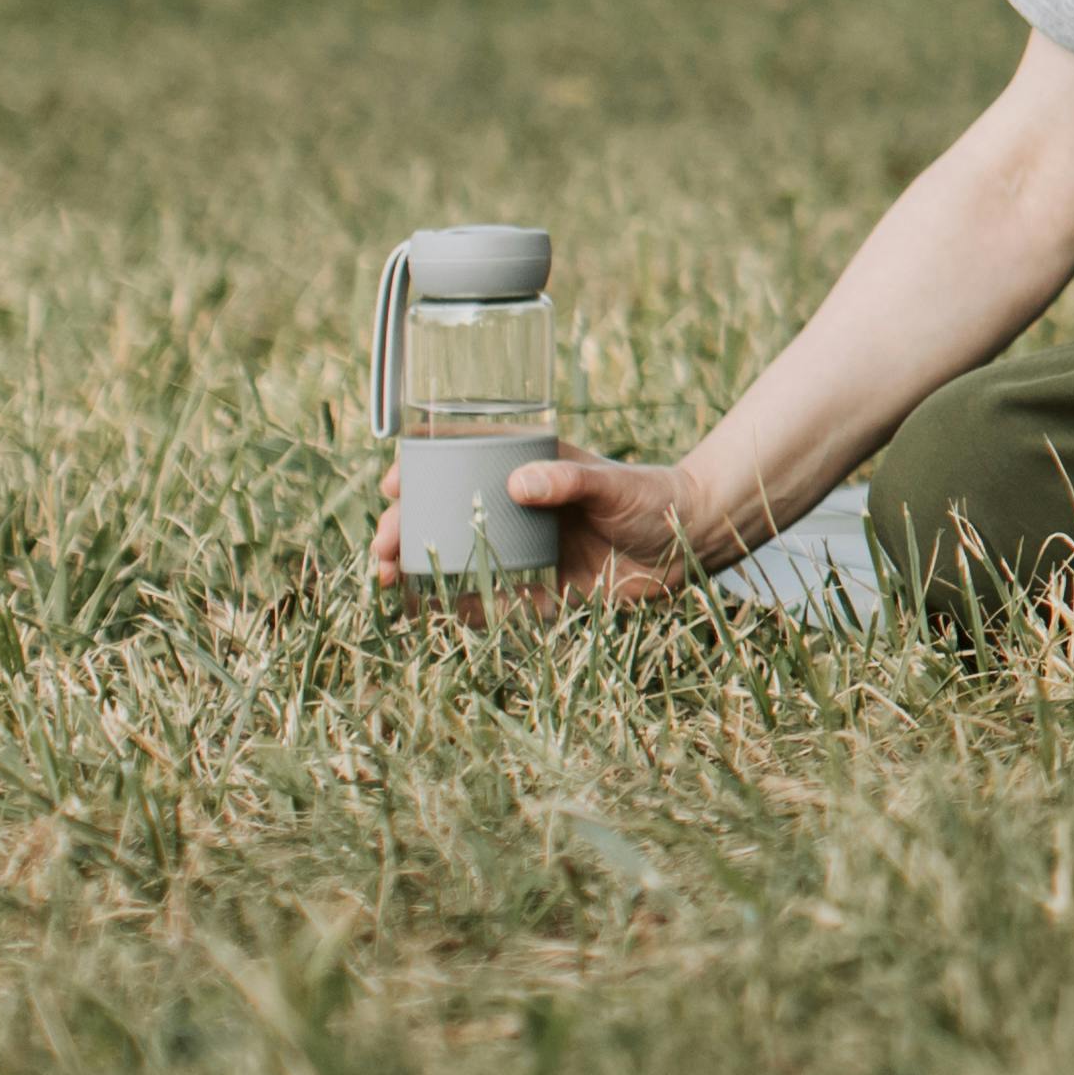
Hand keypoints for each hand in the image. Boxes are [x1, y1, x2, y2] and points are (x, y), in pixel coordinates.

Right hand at [370, 448, 722, 609]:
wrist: (691, 544)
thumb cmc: (654, 498)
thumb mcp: (612, 484)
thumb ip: (570, 481)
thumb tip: (520, 483)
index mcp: (530, 469)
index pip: (463, 460)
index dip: (421, 468)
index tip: (393, 483)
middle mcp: (518, 508)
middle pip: (446, 513)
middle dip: (406, 528)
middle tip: (381, 549)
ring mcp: (524, 548)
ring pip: (456, 556)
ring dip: (418, 568)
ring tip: (388, 582)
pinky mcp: (538, 589)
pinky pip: (487, 601)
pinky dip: (455, 607)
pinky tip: (425, 614)